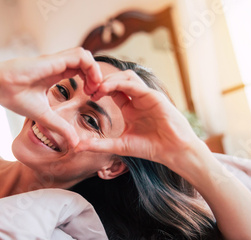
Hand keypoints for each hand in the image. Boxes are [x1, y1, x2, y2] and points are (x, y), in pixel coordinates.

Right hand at [0, 48, 102, 146]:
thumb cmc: (15, 97)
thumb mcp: (45, 116)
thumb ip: (60, 127)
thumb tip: (75, 144)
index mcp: (55, 75)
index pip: (80, 70)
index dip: (91, 82)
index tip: (92, 97)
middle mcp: (58, 66)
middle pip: (86, 62)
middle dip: (97, 77)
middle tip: (96, 93)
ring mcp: (57, 61)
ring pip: (85, 56)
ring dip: (95, 70)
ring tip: (95, 88)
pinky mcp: (54, 59)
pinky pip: (80, 55)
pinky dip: (91, 67)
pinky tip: (90, 84)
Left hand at [75, 70, 205, 168]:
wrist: (173, 152)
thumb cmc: (150, 148)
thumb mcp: (118, 146)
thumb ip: (98, 145)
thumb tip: (77, 147)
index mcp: (130, 107)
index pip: (112, 90)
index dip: (99, 89)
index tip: (87, 94)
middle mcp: (138, 99)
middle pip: (118, 79)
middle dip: (102, 80)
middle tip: (88, 87)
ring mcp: (146, 96)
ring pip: (127, 76)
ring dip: (110, 79)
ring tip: (96, 88)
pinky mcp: (154, 96)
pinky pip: (135, 84)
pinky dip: (120, 84)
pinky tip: (106, 89)